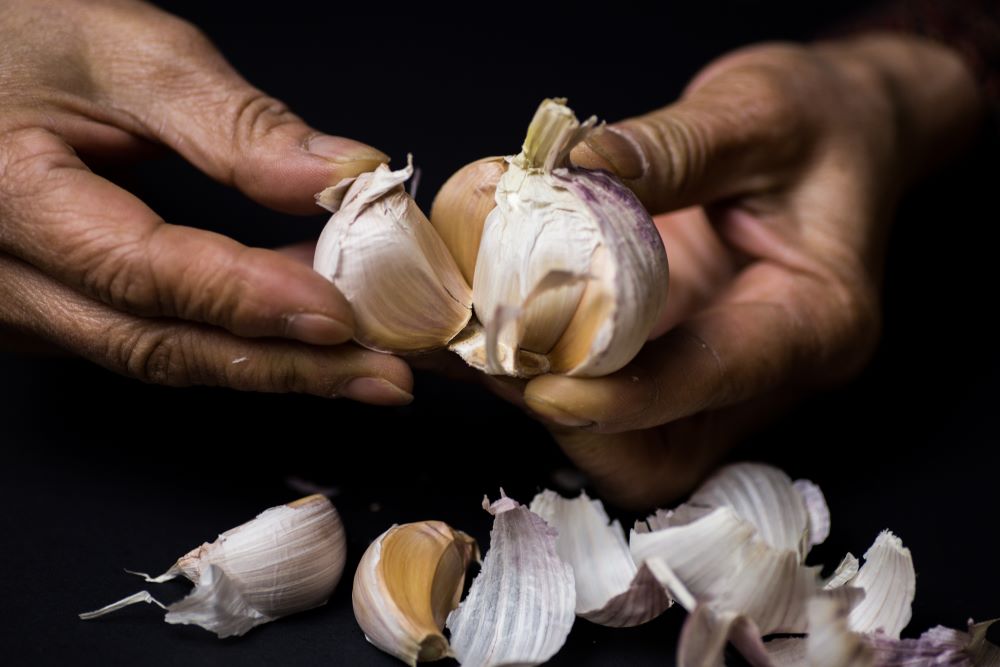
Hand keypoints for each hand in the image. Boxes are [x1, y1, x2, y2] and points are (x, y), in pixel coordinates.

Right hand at [0, 0, 411, 403]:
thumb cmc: (22, 40)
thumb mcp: (125, 54)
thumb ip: (233, 123)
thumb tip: (341, 178)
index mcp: (8, 199)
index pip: (142, 271)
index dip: (249, 298)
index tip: (341, 314)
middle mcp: (6, 280)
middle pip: (160, 345)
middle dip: (284, 366)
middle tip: (383, 376)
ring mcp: (24, 308)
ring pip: (161, 356)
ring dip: (272, 364)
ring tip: (366, 365)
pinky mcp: (53, 314)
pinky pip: (152, 341)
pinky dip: (238, 341)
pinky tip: (306, 329)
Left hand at [443, 35, 981, 506]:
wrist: (845, 139)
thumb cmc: (823, 124)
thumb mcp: (760, 110)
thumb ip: (674, 146)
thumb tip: (575, 168)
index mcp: (818, 318)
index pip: (717, 379)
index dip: (626, 399)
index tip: (543, 385)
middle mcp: (773, 375)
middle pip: (665, 454)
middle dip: (573, 423)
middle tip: (492, 358)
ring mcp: (724, 383)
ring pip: (629, 447)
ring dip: (549, 407)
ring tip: (480, 342)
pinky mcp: (681, 368)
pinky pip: (613, 404)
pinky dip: (550, 378)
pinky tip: (494, 330)